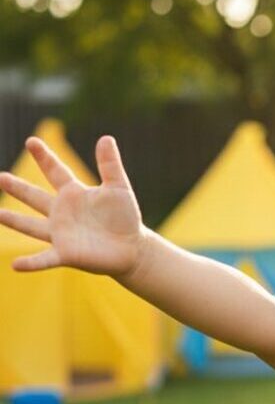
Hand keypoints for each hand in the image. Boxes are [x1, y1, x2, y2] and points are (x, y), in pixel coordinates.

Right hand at [0, 135, 147, 276]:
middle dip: (18, 188)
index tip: (32, 142)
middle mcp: (62, 213)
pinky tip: (15, 265)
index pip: (56, 171)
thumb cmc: (125, 218)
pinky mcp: (66, 254)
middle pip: (35, 197)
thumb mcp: (119, 188)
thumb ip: (110, 165)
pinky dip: (30, 263)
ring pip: (32, 226)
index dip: (45, 157)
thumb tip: (106, 137)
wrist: (133, 249)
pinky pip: (44, 259)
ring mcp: (61, 234)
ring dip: (14, 221)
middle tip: (0, 178)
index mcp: (74, 194)